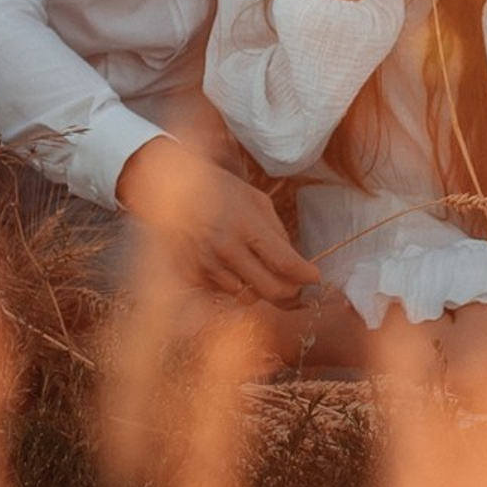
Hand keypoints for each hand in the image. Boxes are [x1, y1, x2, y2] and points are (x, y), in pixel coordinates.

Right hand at [116, 136, 320, 308]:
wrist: (171, 189)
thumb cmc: (220, 191)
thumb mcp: (256, 200)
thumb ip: (276, 232)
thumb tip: (295, 263)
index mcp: (247, 225)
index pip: (285, 263)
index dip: (305, 276)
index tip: (315, 278)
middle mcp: (226, 249)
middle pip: (271, 290)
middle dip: (290, 294)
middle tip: (297, 288)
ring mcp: (206, 265)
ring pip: (247, 297)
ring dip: (258, 289)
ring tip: (255, 269)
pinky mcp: (190, 276)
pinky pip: (222, 294)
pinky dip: (232, 285)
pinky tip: (229, 267)